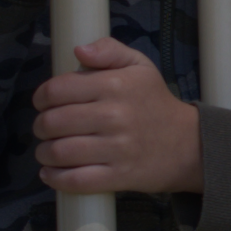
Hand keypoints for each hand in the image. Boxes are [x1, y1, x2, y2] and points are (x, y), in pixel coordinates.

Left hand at [31, 35, 205, 196]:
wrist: (189, 144)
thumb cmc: (155, 102)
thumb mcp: (139, 66)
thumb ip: (109, 50)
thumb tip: (78, 50)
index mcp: (116, 85)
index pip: (58, 90)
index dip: (42, 96)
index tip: (43, 102)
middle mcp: (114, 116)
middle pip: (53, 122)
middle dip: (40, 126)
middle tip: (44, 127)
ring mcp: (116, 149)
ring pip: (60, 152)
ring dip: (44, 153)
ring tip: (47, 150)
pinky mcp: (118, 176)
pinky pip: (76, 181)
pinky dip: (55, 178)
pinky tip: (51, 172)